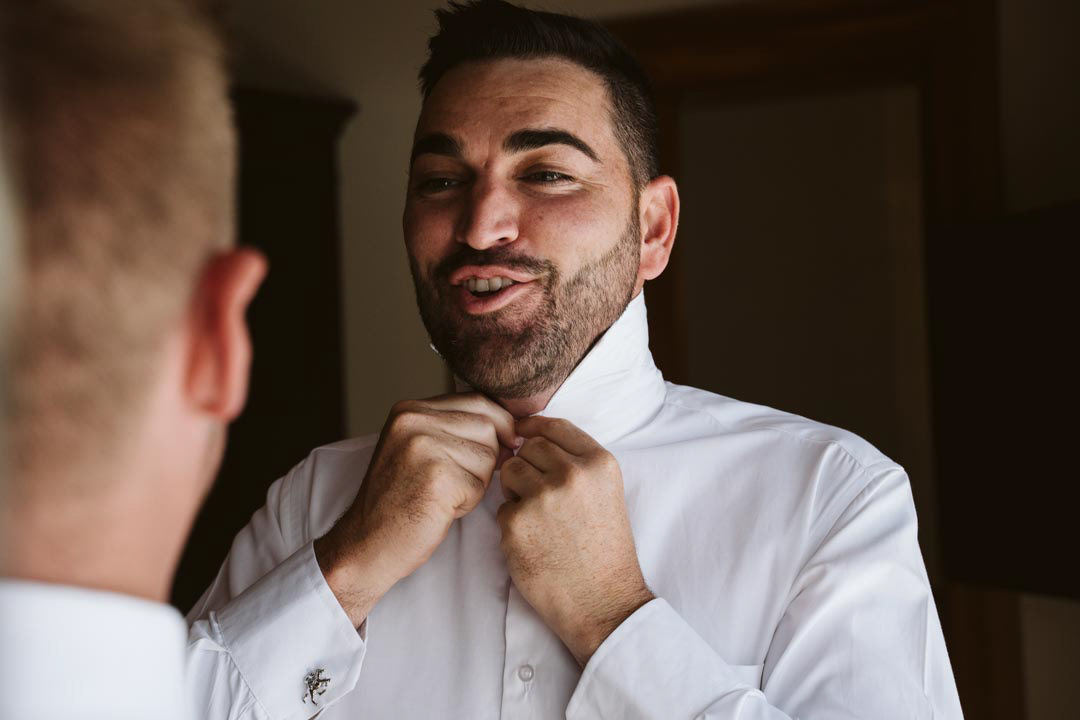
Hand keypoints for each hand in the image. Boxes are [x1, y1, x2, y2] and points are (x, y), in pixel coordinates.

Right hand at [315, 393, 519, 626]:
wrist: (366, 542)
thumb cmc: (398, 501)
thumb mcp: (417, 449)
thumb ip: (453, 429)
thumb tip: (513, 428)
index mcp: (409, 410)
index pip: (477, 400)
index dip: (500, 423)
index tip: (508, 444)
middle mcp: (414, 421)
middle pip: (487, 427)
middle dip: (488, 457)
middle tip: (460, 482)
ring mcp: (424, 447)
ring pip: (488, 456)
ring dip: (478, 482)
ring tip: (445, 495)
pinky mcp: (437, 477)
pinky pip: (480, 485)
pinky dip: (469, 503)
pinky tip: (441, 509)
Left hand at [497, 416, 653, 665]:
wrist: (603, 602)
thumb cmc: (604, 551)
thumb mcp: (606, 493)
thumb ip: (576, 464)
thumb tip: (530, 439)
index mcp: (598, 463)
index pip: (555, 426)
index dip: (534, 428)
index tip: (522, 433)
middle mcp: (572, 474)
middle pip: (528, 448)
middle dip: (527, 466)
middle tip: (541, 497)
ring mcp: (542, 498)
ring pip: (509, 472)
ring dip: (515, 490)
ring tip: (538, 519)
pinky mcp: (516, 523)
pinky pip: (501, 508)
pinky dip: (511, 523)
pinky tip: (534, 542)